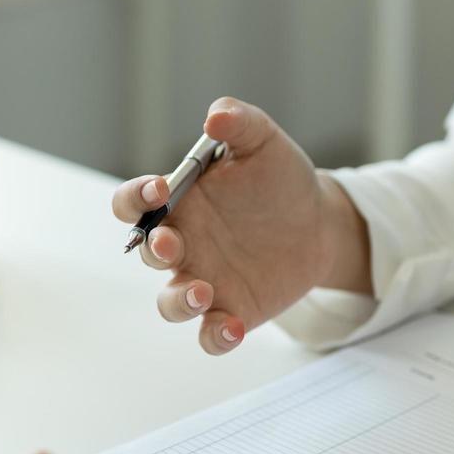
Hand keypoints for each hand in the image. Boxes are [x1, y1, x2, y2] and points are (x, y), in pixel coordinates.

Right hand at [112, 97, 371, 354]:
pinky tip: (234, 328)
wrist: (319, 222)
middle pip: (147, 253)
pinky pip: (211, 334)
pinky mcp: (232, 311)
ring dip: (178, 301)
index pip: (134, 202)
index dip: (136, 198)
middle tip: (171, 244)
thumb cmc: (280, 179)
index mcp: (178, 202)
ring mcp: (203, 281)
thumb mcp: (264, 142)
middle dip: (153, 250)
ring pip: (171, 302)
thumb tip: (215, 117)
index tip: (158, 189)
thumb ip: (240, 123)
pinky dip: (216, 337)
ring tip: (203, 292)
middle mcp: (183, 244)